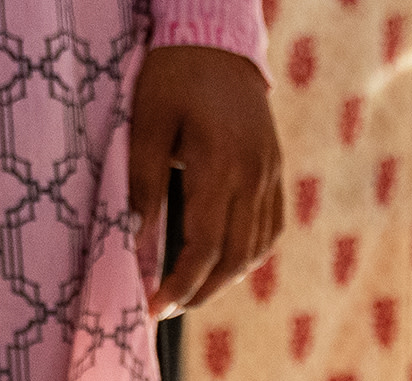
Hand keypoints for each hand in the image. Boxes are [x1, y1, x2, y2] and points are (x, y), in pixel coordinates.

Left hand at [130, 45, 283, 319]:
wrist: (217, 42)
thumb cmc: (172, 77)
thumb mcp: (145, 124)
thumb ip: (141, 185)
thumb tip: (135, 244)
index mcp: (221, 163)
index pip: (205, 245)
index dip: (181, 285)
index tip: (154, 307)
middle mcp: (254, 175)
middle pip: (235, 257)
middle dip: (200, 291)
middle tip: (166, 307)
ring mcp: (271, 175)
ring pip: (256, 248)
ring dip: (225, 278)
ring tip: (191, 290)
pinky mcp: (276, 172)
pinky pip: (270, 229)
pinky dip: (248, 255)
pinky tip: (224, 264)